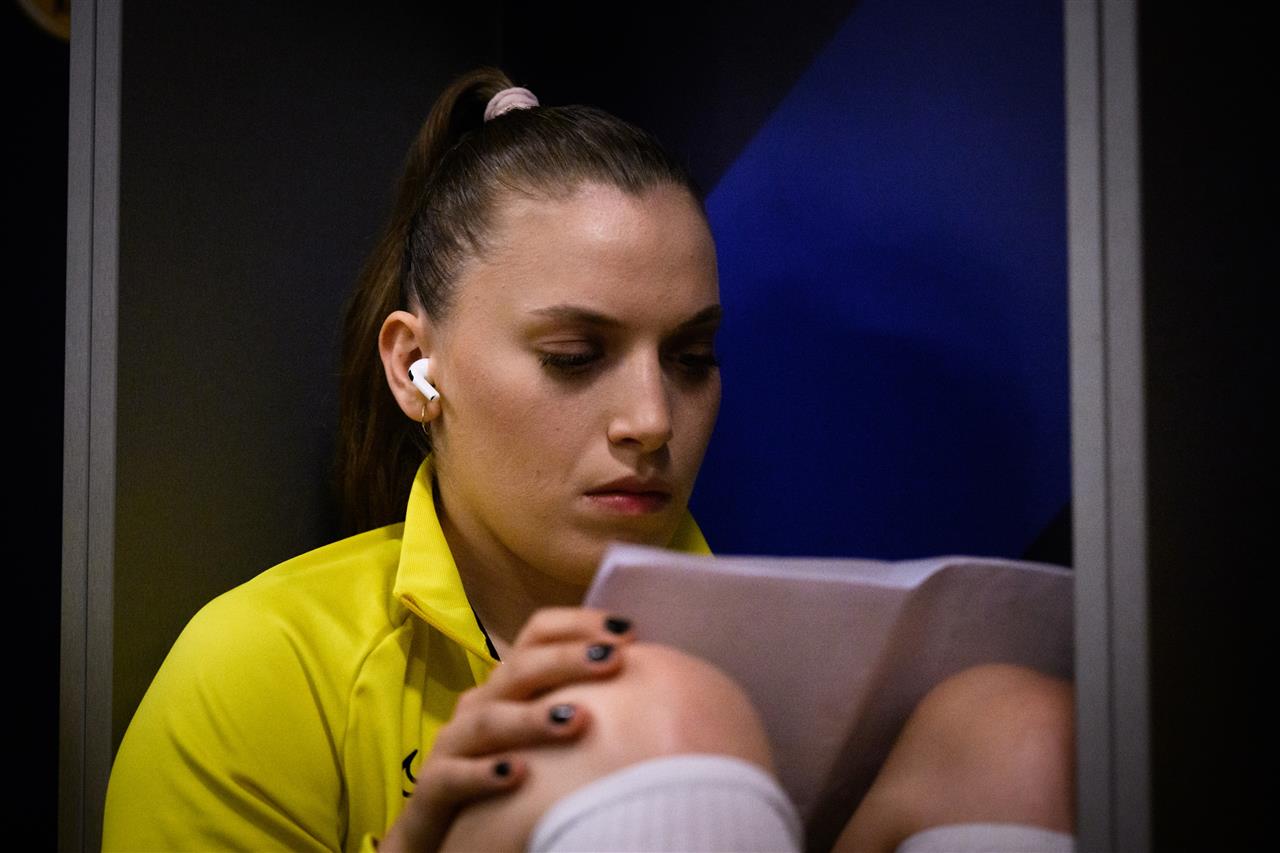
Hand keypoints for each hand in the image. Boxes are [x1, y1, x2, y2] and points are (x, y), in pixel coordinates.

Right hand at [378, 608, 633, 851]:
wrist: (443, 833)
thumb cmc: (512, 777)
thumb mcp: (544, 734)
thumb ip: (582, 703)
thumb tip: (651, 685)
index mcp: (508, 684)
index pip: (537, 633)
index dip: (578, 624)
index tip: (627, 632)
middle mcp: (480, 704)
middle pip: (519, 668)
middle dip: (567, 660)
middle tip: (614, 659)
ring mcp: (454, 744)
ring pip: (488, 720)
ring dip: (532, 717)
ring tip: (577, 719)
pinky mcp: (433, 788)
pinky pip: (452, 777)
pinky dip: (483, 774)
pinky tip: (517, 774)